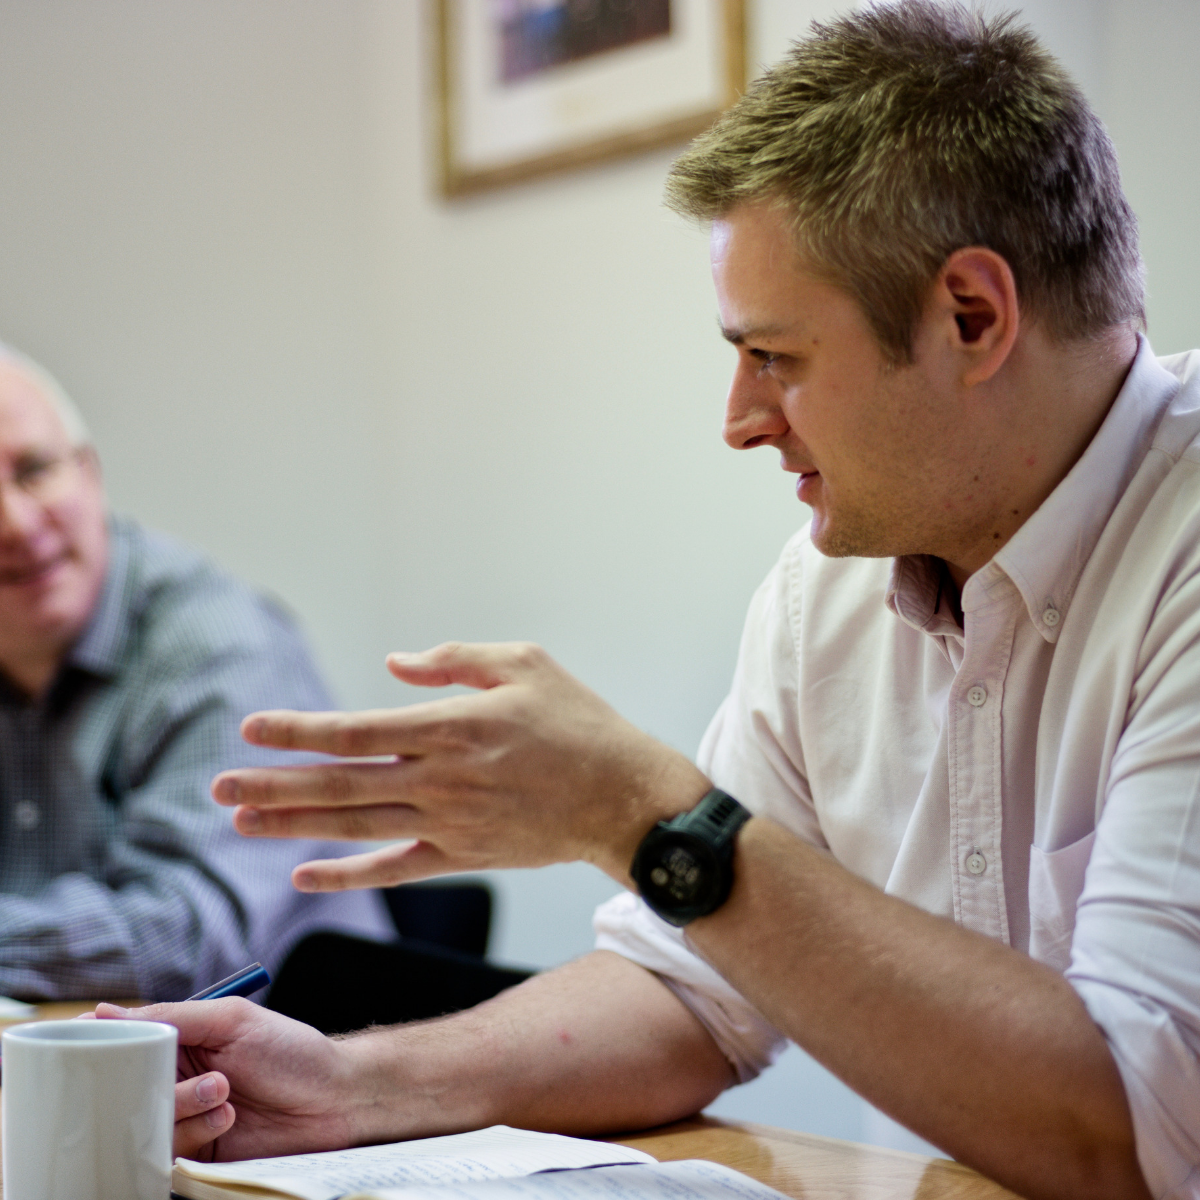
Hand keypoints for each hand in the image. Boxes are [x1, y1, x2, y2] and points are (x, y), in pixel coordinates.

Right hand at [96, 1000, 358, 1161]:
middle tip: (190, 1076)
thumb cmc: (291, 1049)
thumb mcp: (232, 1019)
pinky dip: (193, 1134)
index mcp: (178, 1042)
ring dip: (180, 1106)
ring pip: (142, 1121)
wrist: (335, 1097)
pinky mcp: (194, 1155)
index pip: (122, 1044)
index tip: (78, 1050)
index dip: (99, 1048)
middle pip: (124, 1087)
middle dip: (146, 1083)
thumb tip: (105, 1013)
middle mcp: (173, 1081)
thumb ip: (171, 1017)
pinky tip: (226, 1119)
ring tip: (224, 1092)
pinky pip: (165, 1153)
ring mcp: (182, 1119)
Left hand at [211, 642, 708, 888]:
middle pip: (341, 785)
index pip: (357, 731)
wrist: (626, 798)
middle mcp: (441, 778)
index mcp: (452, 726)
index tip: (253, 728)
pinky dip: (348, 873)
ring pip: (356, 827)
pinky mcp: (464, 855)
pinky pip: (394, 869)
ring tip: (241, 822)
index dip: (300, 730)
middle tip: (218, 786)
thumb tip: (394, 664)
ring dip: (295, 826)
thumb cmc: (580, 721)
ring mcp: (450, 823)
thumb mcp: (526, 663)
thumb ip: (455, 660)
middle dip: (275, 785)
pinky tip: (305, 874)